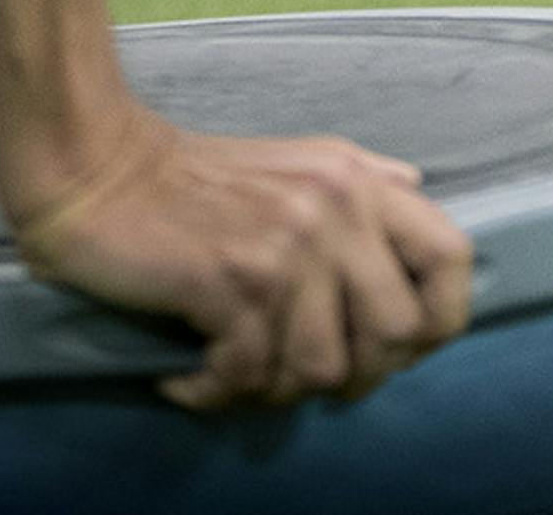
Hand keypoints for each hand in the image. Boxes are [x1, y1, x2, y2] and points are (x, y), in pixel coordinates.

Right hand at [13, 108, 473, 411]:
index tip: (398, 347)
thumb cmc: (199, 177)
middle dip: (350, 375)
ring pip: (321, 369)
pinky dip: (215, 391)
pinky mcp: (232, 281)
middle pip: (393, 335)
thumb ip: (364, 179)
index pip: (452, 257)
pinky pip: (251, 376)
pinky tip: (190, 375)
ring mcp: (287, 245)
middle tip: (296, 372)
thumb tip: (417, 190)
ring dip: (273, 388)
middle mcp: (335, 208)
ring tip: (235, 368)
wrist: (100, 170)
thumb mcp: (300, 160)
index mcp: (359, 180)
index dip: (439, 320)